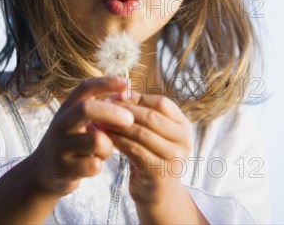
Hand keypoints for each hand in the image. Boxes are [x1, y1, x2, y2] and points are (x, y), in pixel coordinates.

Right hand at [28, 77, 134, 198]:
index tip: (127, 83)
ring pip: (96, 141)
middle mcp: (61, 123)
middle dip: (112, 112)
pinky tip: (92, 165)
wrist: (41, 172)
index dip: (106, 83)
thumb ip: (95, 107)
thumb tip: (126, 91)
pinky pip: (94, 165)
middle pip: (86, 109)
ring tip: (103, 151)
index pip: (85, 87)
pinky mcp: (63, 169)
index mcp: (67, 108)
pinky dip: (99, 165)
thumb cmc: (69, 140)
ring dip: (108, 147)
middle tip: (130, 119)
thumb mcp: (75, 119)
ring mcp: (60, 146)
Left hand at [103, 90, 192, 206]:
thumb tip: (120, 90)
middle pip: (151, 116)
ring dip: (117, 124)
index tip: (116, 95)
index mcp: (184, 126)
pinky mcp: (159, 172)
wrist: (157, 194)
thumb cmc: (151, 155)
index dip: (138, 98)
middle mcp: (184, 140)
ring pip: (141, 132)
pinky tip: (105, 136)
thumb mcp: (152, 131)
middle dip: (124, 110)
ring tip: (100, 119)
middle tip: (103, 105)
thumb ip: (140, 110)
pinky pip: (134, 149)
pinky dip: (117, 140)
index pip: (161, 102)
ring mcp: (174, 157)